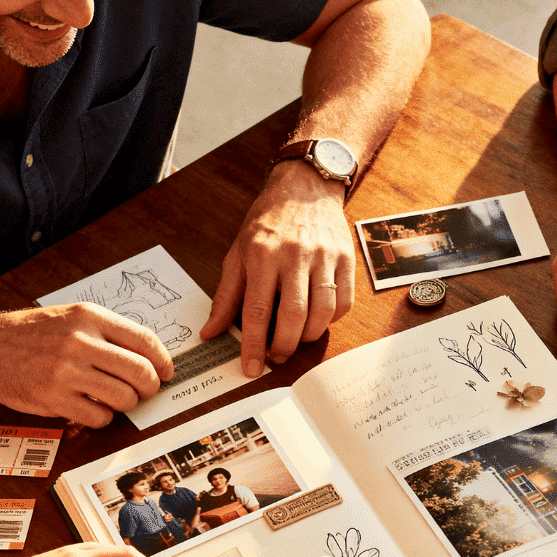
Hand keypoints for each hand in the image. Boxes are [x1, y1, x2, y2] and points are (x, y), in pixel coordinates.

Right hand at [0, 306, 172, 427]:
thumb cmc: (31, 334)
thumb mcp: (71, 318)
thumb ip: (107, 333)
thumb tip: (148, 357)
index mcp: (90, 317)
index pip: (145, 340)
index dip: (163, 361)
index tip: (166, 373)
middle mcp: (80, 342)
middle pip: (141, 372)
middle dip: (150, 387)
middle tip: (145, 391)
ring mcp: (67, 371)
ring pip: (124, 397)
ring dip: (127, 404)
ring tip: (115, 399)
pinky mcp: (54, 398)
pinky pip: (99, 416)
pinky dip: (103, 417)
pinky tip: (92, 408)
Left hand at [201, 161, 354, 377]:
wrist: (305, 188)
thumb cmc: (267, 223)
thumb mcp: (237, 253)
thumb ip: (225, 296)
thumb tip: (210, 333)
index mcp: (262, 255)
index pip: (256, 310)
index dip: (253, 345)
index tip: (250, 368)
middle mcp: (295, 255)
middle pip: (293, 315)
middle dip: (284, 345)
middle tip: (275, 357)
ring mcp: (324, 257)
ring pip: (322, 312)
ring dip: (308, 335)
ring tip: (295, 338)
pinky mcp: (346, 259)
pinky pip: (344, 302)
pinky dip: (331, 320)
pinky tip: (316, 319)